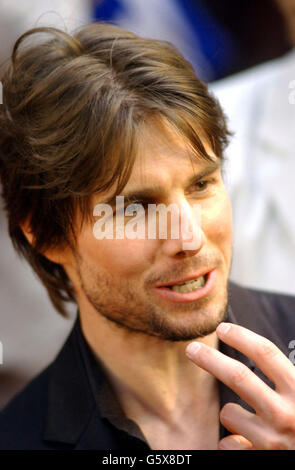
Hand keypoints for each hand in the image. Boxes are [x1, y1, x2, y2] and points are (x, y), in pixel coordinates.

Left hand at [186, 322, 294, 449]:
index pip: (266, 354)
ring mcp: (271, 441)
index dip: (241, 337)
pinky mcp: (258, 460)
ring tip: (250, 421)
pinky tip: (248, 444)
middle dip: (210, 360)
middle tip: (191, 349)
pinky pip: (228, 443)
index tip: (222, 329)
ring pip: (229, 413)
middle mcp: (285, 414)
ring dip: (232, 413)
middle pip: (238, 377)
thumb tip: (260, 353)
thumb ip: (287, 379)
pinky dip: (232, 441)